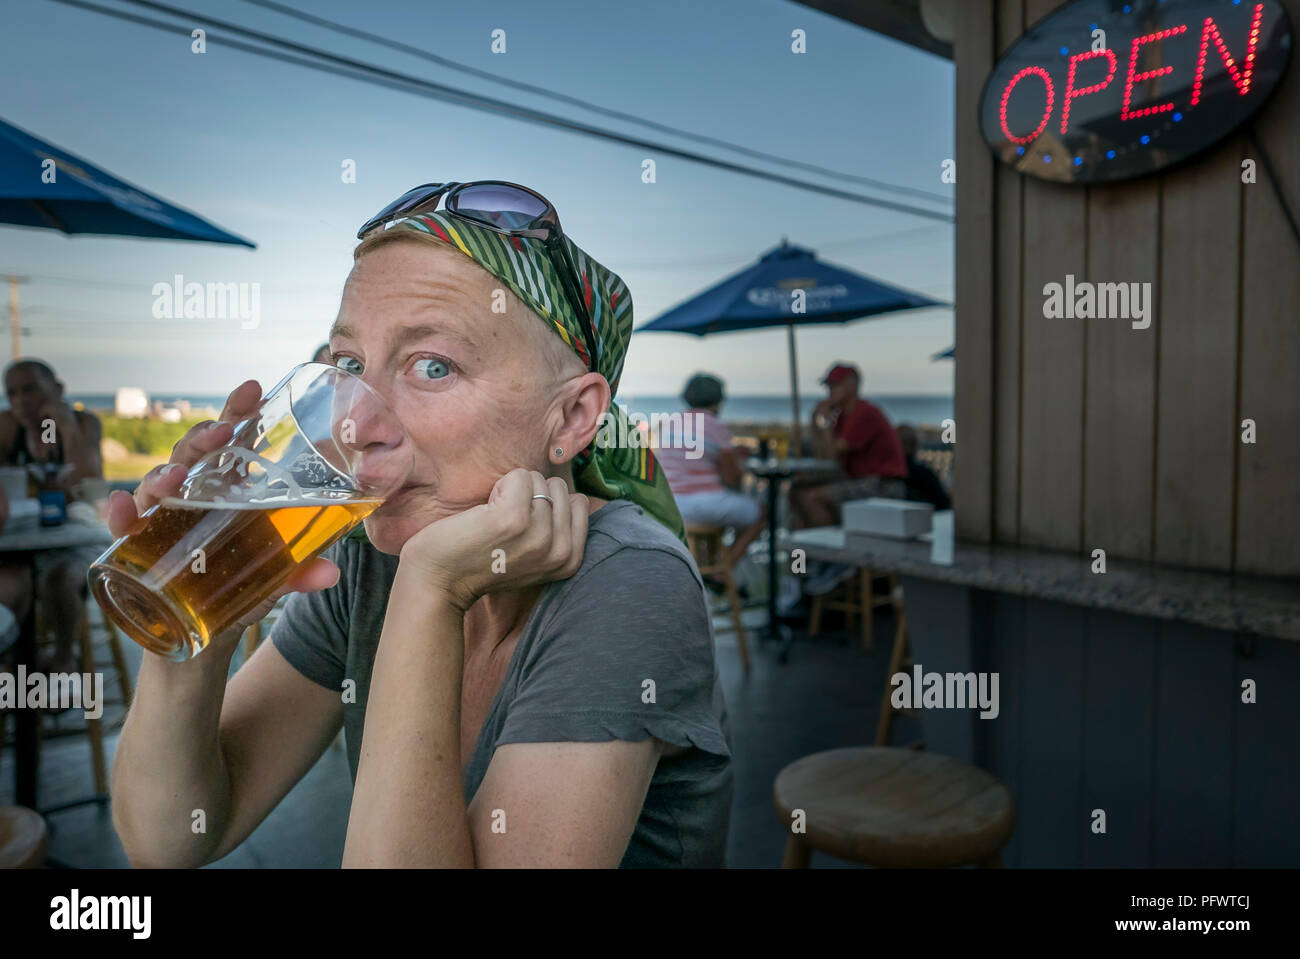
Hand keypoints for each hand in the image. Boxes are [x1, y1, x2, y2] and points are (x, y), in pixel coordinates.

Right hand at [105, 379, 339, 652]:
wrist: (203, 638)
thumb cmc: (239, 589)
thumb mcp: (275, 578)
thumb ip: (300, 572)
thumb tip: (331, 573)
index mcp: (226, 490)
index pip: (231, 442)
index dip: (238, 412)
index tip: (254, 388)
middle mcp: (190, 497)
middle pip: (191, 455)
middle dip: (203, 439)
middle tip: (223, 432)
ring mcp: (160, 521)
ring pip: (154, 485)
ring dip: (163, 475)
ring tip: (177, 476)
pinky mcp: (136, 551)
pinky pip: (122, 529)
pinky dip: (119, 516)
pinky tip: (120, 508)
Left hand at [399, 469, 588, 613]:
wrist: (439, 580)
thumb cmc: (481, 561)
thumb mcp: (534, 557)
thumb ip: (557, 532)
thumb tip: (573, 496)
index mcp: (570, 560)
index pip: (578, 502)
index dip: (547, 504)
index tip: (523, 527)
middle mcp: (561, 551)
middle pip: (560, 488)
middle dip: (531, 495)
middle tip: (504, 524)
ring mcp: (539, 535)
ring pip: (538, 479)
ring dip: (512, 491)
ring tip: (492, 520)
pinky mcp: (513, 519)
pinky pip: (519, 476)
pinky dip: (499, 485)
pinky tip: (484, 511)